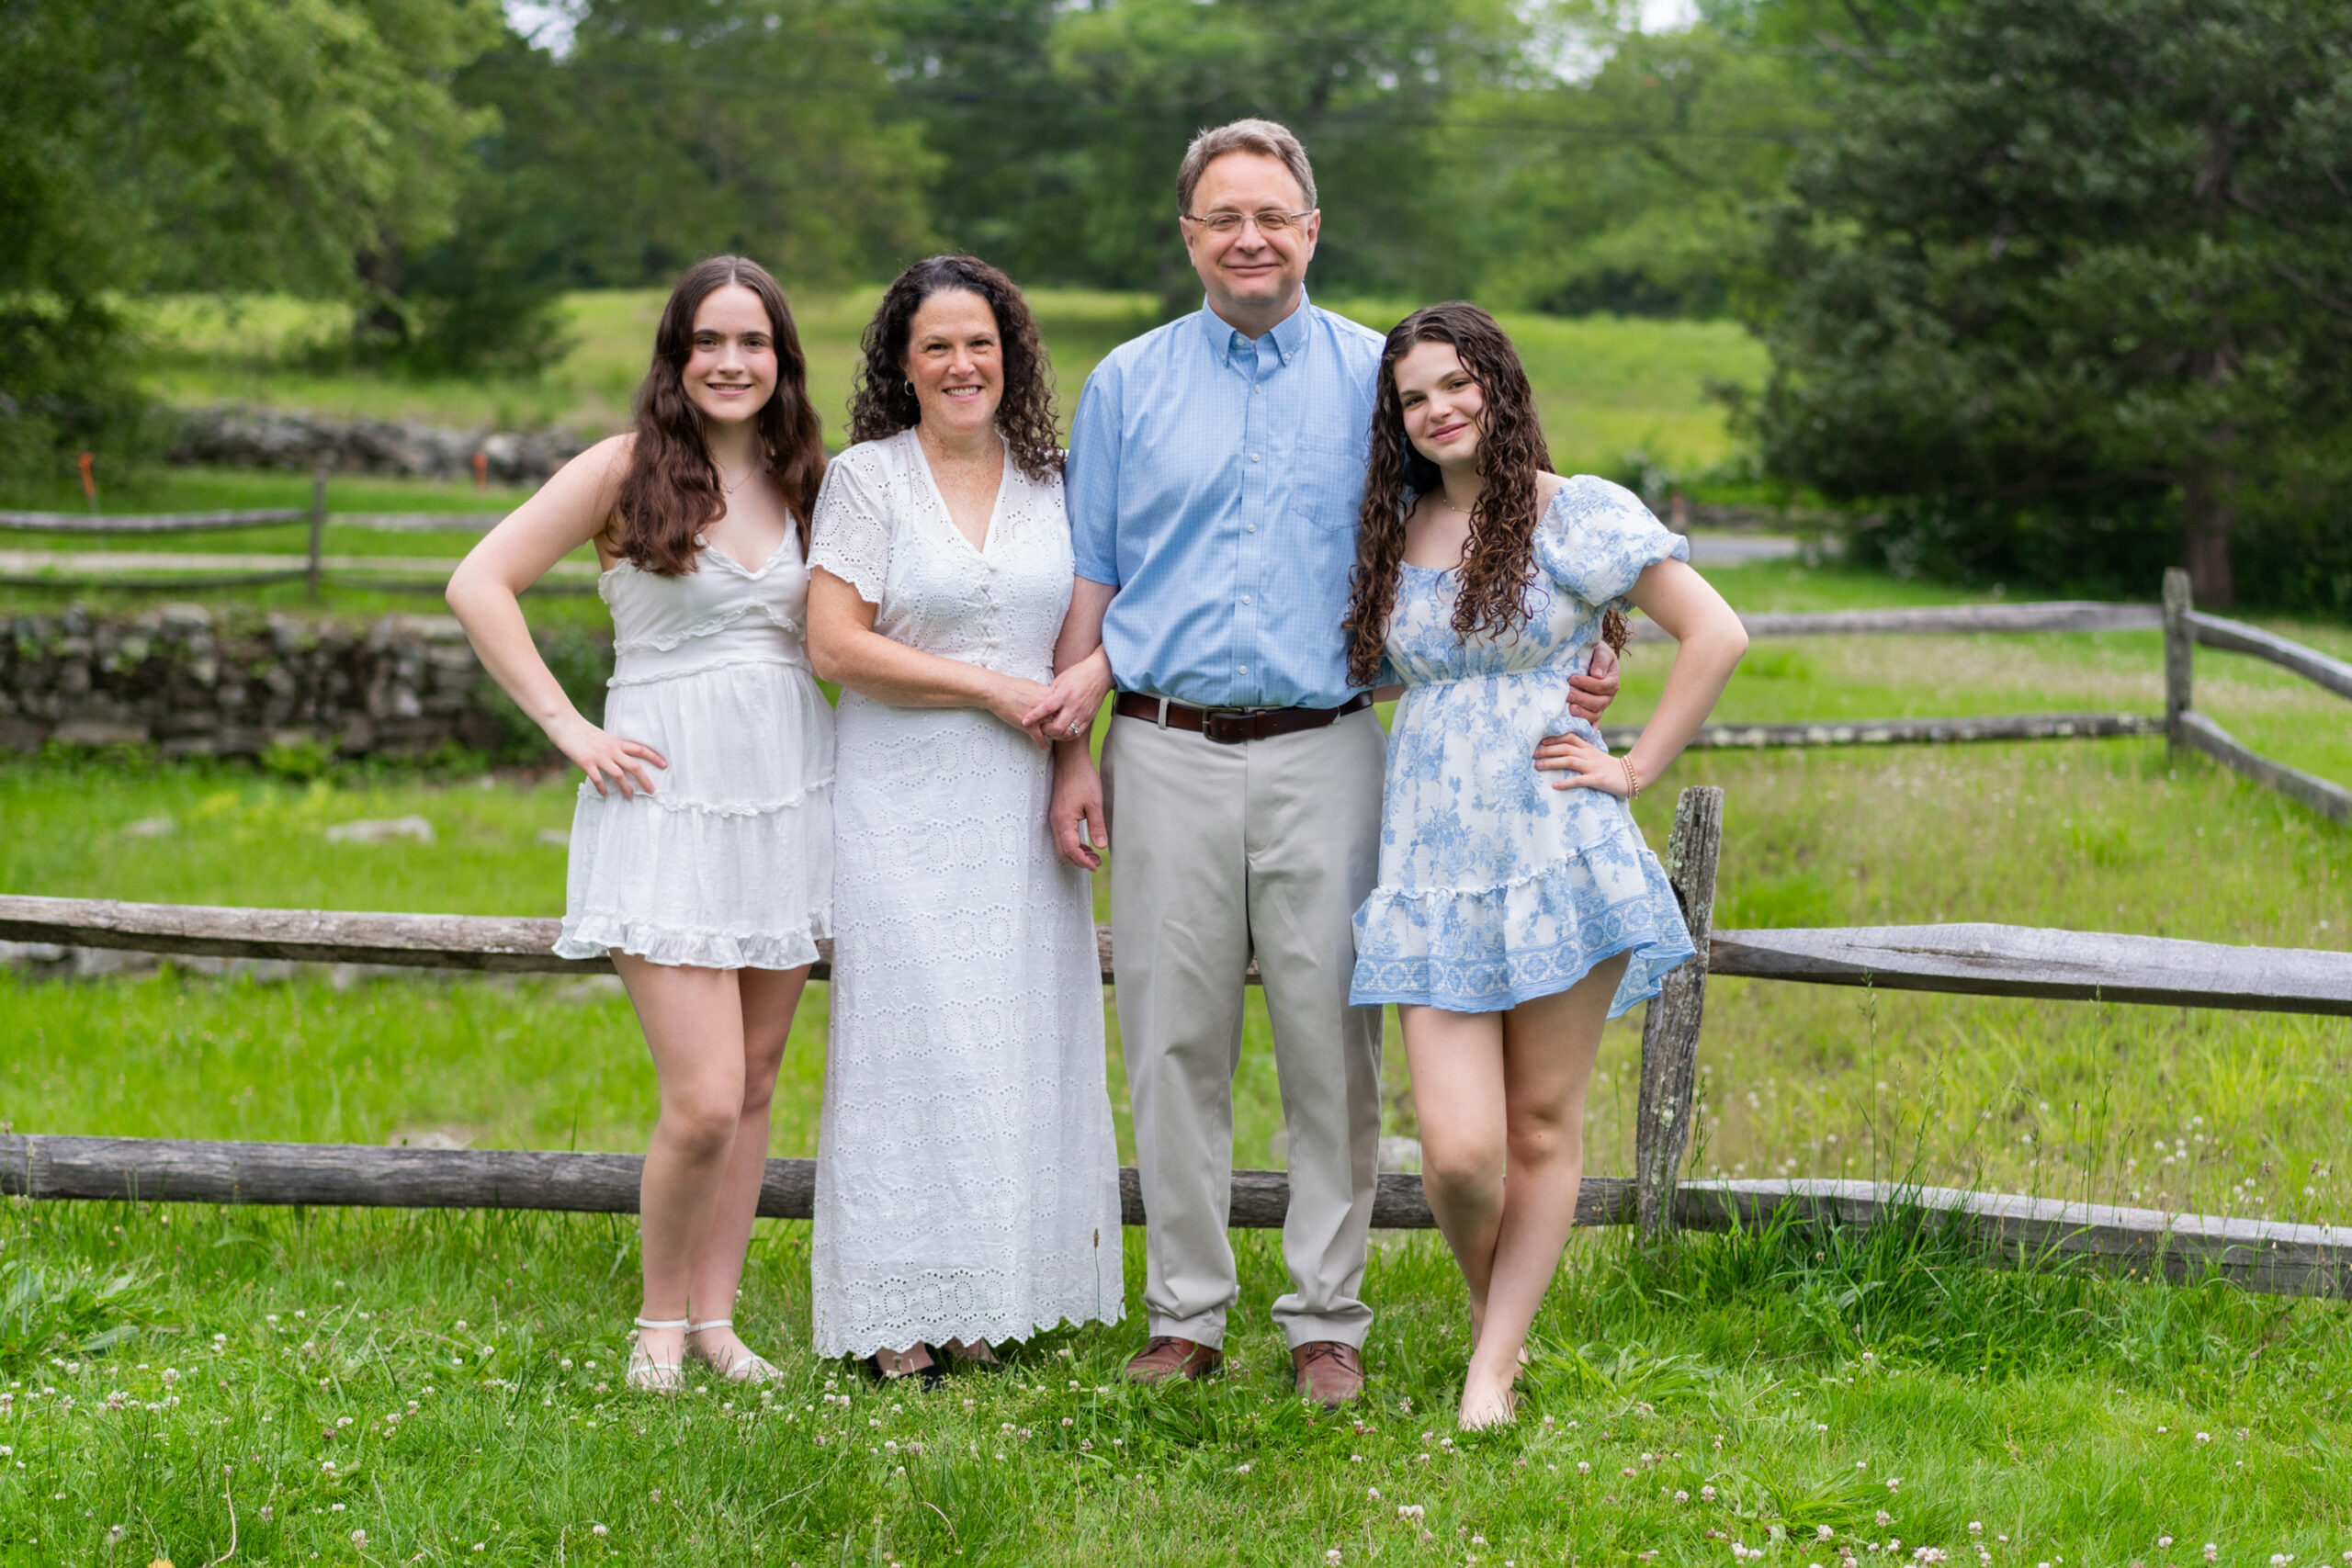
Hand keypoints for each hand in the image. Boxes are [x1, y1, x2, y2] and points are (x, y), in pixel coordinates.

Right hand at [550, 714, 666, 798]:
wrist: (565, 723)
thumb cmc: (582, 731)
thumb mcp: (603, 737)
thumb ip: (612, 747)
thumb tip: (620, 759)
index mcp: (616, 742)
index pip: (640, 749)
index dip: (654, 757)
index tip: (665, 765)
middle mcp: (611, 749)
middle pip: (634, 766)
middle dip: (645, 780)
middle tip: (652, 792)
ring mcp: (599, 756)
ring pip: (619, 775)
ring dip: (626, 788)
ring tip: (629, 797)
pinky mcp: (586, 762)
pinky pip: (598, 779)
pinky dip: (603, 788)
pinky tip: (604, 794)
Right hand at [985, 674, 1057, 746]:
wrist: (998, 691)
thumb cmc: (1013, 686)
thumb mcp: (1034, 685)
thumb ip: (1044, 693)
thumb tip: (1048, 695)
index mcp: (1048, 694)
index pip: (1063, 706)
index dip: (1064, 712)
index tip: (1064, 716)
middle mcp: (1046, 706)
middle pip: (1060, 719)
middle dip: (1061, 724)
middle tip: (1062, 730)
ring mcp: (1038, 716)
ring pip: (1052, 730)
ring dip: (1053, 735)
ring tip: (1054, 739)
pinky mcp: (1029, 725)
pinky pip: (1039, 738)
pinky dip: (1042, 744)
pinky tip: (1044, 747)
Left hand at [1020, 649, 1111, 746]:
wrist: (1101, 673)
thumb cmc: (1079, 674)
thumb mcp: (1061, 680)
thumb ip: (1051, 693)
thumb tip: (1039, 703)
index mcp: (1065, 693)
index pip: (1047, 708)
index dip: (1034, 716)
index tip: (1025, 721)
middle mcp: (1074, 705)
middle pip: (1057, 727)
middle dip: (1046, 730)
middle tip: (1040, 728)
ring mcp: (1083, 713)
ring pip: (1067, 733)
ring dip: (1056, 735)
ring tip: (1050, 731)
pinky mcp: (1089, 718)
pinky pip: (1077, 733)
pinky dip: (1067, 735)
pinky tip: (1061, 732)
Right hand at [1050, 748, 1109, 869]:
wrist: (1070, 760)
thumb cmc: (1083, 778)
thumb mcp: (1095, 803)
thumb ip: (1097, 826)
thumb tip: (1101, 846)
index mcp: (1064, 820)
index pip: (1071, 849)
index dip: (1083, 861)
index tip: (1096, 865)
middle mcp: (1055, 821)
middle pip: (1063, 851)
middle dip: (1079, 861)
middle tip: (1096, 863)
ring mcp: (1055, 818)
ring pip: (1061, 845)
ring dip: (1076, 853)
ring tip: (1093, 855)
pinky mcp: (1057, 813)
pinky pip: (1061, 836)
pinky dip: (1072, 844)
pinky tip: (1085, 843)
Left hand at [1532, 730, 1631, 795]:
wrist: (1633, 775)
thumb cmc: (1611, 767)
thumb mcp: (1596, 755)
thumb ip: (1582, 751)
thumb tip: (1564, 751)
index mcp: (1588, 747)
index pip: (1568, 737)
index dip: (1553, 738)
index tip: (1538, 740)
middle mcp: (1588, 754)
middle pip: (1564, 748)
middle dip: (1546, 750)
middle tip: (1531, 753)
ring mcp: (1592, 766)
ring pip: (1568, 761)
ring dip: (1551, 763)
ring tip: (1536, 766)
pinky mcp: (1597, 779)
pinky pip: (1579, 780)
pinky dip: (1566, 783)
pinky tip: (1554, 786)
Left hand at [1567, 640, 1619, 723]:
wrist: (1587, 657)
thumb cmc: (1593, 652)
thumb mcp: (1600, 650)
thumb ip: (1601, 660)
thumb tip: (1597, 675)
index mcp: (1612, 680)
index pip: (1602, 686)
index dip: (1587, 684)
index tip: (1571, 678)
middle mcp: (1608, 696)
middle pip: (1599, 703)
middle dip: (1583, 699)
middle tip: (1568, 694)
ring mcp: (1600, 706)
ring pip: (1595, 714)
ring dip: (1582, 714)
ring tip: (1569, 709)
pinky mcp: (1591, 712)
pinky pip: (1591, 723)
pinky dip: (1586, 728)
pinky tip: (1577, 729)